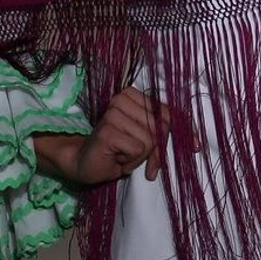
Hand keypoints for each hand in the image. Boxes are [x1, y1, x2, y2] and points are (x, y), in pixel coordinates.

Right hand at [39, 86, 167, 186]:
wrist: (86, 164)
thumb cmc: (116, 151)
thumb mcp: (144, 140)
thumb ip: (159, 135)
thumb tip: (174, 141)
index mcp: (132, 96)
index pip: (166, 114)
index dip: (164, 137)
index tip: (154, 153)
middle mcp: (122, 99)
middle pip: (159, 127)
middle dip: (152, 150)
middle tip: (133, 156)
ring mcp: (113, 114)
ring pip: (149, 139)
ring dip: (138, 157)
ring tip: (121, 155)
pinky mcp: (107, 130)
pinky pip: (137, 149)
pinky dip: (130, 162)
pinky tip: (116, 158)